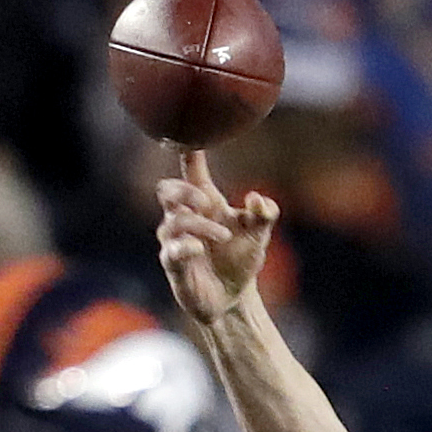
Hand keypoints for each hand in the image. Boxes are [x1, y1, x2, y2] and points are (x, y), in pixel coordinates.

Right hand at [154, 149, 278, 326]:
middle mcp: (183, 218)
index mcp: (203, 203)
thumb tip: (257, 199)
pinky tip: (201, 248)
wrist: (234, 298)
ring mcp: (175, 242)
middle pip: (166, 190)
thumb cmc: (241, 259)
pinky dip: (186, 246)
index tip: (188, 133)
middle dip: (184, 191)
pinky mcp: (174, 266)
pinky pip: (171, 251)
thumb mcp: (259, 235)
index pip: (190, 169)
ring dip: (199, 225)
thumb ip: (265, 214)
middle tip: (206, 201)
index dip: (187, 150)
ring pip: (173, 221)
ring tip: (224, 237)